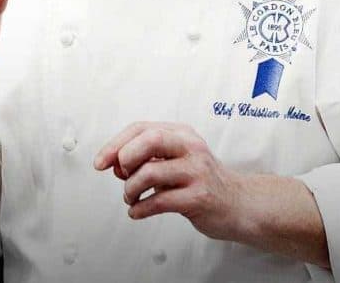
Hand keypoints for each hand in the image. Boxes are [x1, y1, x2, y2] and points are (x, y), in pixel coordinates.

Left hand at [94, 122, 242, 240]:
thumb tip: (113, 163)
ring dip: (131, 189)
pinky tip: (138, 211)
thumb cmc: (201, 181)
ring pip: (150, 173)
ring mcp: (197, 172)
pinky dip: (140, 208)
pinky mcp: (199, 197)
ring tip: (131, 198)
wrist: (239, 203)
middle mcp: (191, 148)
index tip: (100, 162)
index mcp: (182, 134)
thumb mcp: (175, 160)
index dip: (115, 144)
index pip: (141, 128)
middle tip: (122, 176)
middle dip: (125, 158)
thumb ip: (146, 158)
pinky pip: (159, 201)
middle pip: (149, 140)